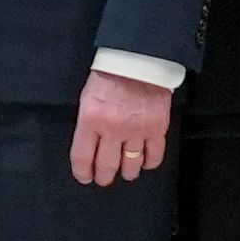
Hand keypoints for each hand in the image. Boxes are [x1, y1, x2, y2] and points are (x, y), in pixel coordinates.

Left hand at [68, 68, 179, 188]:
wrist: (139, 61)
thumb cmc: (109, 76)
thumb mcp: (88, 98)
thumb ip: (89, 123)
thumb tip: (89, 145)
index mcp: (91, 120)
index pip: (82, 156)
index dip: (82, 172)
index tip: (84, 178)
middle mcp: (113, 129)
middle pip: (107, 165)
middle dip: (104, 176)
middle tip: (103, 179)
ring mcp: (136, 130)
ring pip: (131, 164)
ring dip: (128, 172)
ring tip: (126, 173)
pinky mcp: (157, 128)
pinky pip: (155, 154)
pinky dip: (150, 163)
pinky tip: (146, 163)